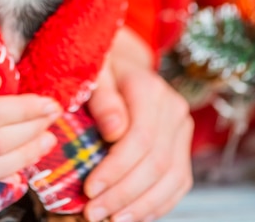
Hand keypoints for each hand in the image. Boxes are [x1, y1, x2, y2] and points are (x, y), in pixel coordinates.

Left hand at [84, 29, 193, 221]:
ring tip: (112, 219)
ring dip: (141, 206)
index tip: (89, 190)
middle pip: (156, 163)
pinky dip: (158, 203)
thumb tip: (113, 130)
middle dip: (123, 194)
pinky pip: (179, 181)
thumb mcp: (94, 75)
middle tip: (93, 213)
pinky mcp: (182, 144)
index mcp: (150, 89)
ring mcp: (182, 127)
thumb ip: (103, 99)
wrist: (123, 66)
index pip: (140, 138)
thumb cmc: (102, 71)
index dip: (115, 169)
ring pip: (172, 178)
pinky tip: (134, 214)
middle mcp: (173, 108)